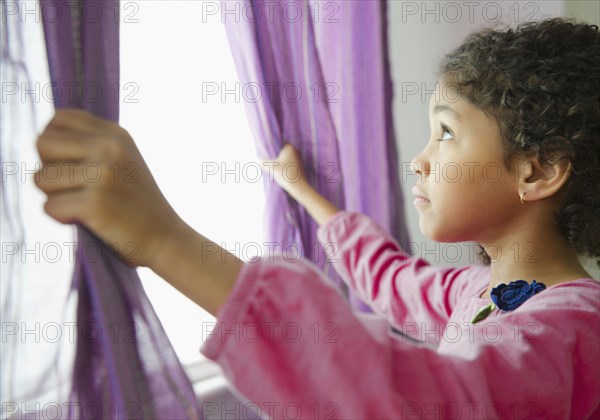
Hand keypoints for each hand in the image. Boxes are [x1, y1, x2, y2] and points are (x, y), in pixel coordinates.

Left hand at [34, 109, 183, 266]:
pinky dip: (62, 217)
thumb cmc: (135, 203)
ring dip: (55, 196)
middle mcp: (109, 148)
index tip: (74, 166)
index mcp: (115, 134)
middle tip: (75, 188)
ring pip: (41, 178)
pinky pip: (50, 207)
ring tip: (85, 204)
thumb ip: (90, 144)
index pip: (59, 119)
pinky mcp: (94, 203)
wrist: (165, 238)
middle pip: (43, 144)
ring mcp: (102, 174)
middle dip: (49, 169)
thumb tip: (43, 140)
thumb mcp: (121, 160)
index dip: (55, 144)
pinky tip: (89, 220)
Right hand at [261, 143, 308, 194]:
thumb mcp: (272, 167)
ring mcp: (299, 158)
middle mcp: (296, 151)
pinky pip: (290, 163)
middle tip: (268, 159)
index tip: (267, 151)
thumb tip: (257, 160)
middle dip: (276, 154)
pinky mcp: (300, 166)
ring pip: (287, 157)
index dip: (273, 147)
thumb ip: (264, 162)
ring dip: (281, 160)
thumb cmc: (285, 174)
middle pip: (283, 150)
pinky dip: (285, 165)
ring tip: (273, 165)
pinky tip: (280, 170)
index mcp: (290, 147)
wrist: (298, 187)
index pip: (280, 143)